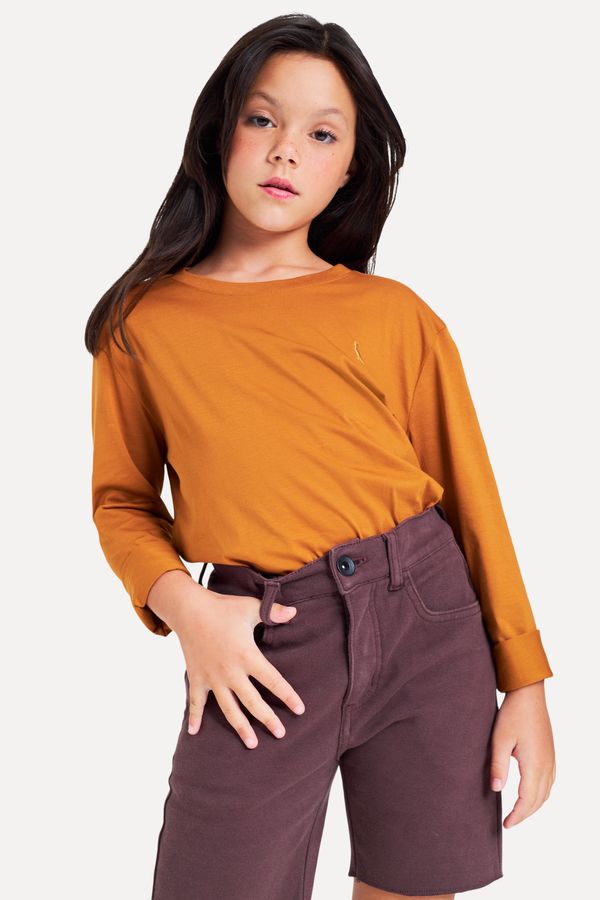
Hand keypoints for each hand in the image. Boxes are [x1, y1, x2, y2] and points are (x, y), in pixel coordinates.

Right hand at [148, 571, 304, 747]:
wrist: (189, 609)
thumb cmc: (223, 608)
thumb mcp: (251, 607)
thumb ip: (273, 612)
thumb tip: (294, 613)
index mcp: (247, 656)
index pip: (273, 680)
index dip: (287, 696)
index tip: (300, 710)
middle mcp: (231, 672)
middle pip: (253, 702)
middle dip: (267, 719)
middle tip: (280, 734)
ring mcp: (213, 678)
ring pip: (229, 709)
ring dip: (240, 727)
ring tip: (252, 744)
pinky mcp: (197, 678)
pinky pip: (196, 702)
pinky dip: (194, 717)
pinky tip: (194, 734)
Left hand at [490, 680, 555, 827]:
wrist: (529, 694)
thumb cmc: (512, 714)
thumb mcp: (499, 740)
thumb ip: (497, 766)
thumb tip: (495, 790)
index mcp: (534, 765)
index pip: (527, 800)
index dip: (517, 815)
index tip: (506, 825)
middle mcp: (547, 765)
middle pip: (539, 800)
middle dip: (525, 814)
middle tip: (510, 822)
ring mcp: (551, 759)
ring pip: (546, 792)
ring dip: (534, 805)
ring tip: (518, 812)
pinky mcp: (550, 753)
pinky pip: (549, 782)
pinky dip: (540, 794)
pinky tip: (531, 793)